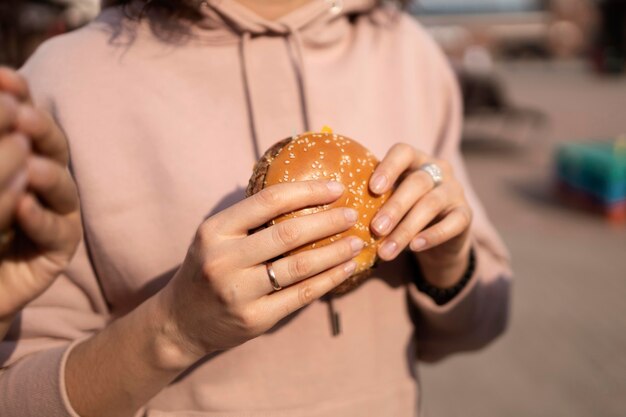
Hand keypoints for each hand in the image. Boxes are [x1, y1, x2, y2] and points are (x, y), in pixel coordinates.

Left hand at [0, 68, 81, 320]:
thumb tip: (1, 99)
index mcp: (20, 152)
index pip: (25, 113)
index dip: (18, 93)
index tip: (2, 79)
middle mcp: (41, 179)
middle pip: (54, 145)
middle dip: (41, 128)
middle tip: (21, 117)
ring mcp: (54, 213)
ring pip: (63, 188)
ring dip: (50, 175)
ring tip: (30, 169)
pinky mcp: (58, 249)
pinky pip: (58, 232)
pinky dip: (41, 219)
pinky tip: (22, 207)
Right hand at [158, 180, 361, 360]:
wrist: (181, 322)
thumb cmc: (208, 268)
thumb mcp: (216, 237)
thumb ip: (250, 219)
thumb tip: (303, 192)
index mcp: (214, 230)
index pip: (268, 201)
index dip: (307, 191)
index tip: (337, 187)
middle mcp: (224, 260)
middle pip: (288, 234)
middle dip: (328, 221)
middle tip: (353, 214)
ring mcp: (239, 292)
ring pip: (300, 266)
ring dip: (335, 252)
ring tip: (357, 242)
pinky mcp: (255, 319)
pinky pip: (301, 295)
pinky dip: (329, 279)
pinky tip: (346, 268)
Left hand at [368, 143, 472, 287]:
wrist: (439, 238)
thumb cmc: (403, 213)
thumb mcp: (388, 200)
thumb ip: (372, 198)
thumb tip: (338, 211)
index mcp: (415, 160)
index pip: (403, 152)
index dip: (389, 167)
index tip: (372, 189)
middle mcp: (437, 170)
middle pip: (417, 182)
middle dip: (394, 207)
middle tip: (375, 229)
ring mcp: (454, 191)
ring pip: (431, 204)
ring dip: (406, 228)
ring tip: (386, 250)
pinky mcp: (466, 215)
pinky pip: (452, 223)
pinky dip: (432, 236)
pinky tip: (414, 247)